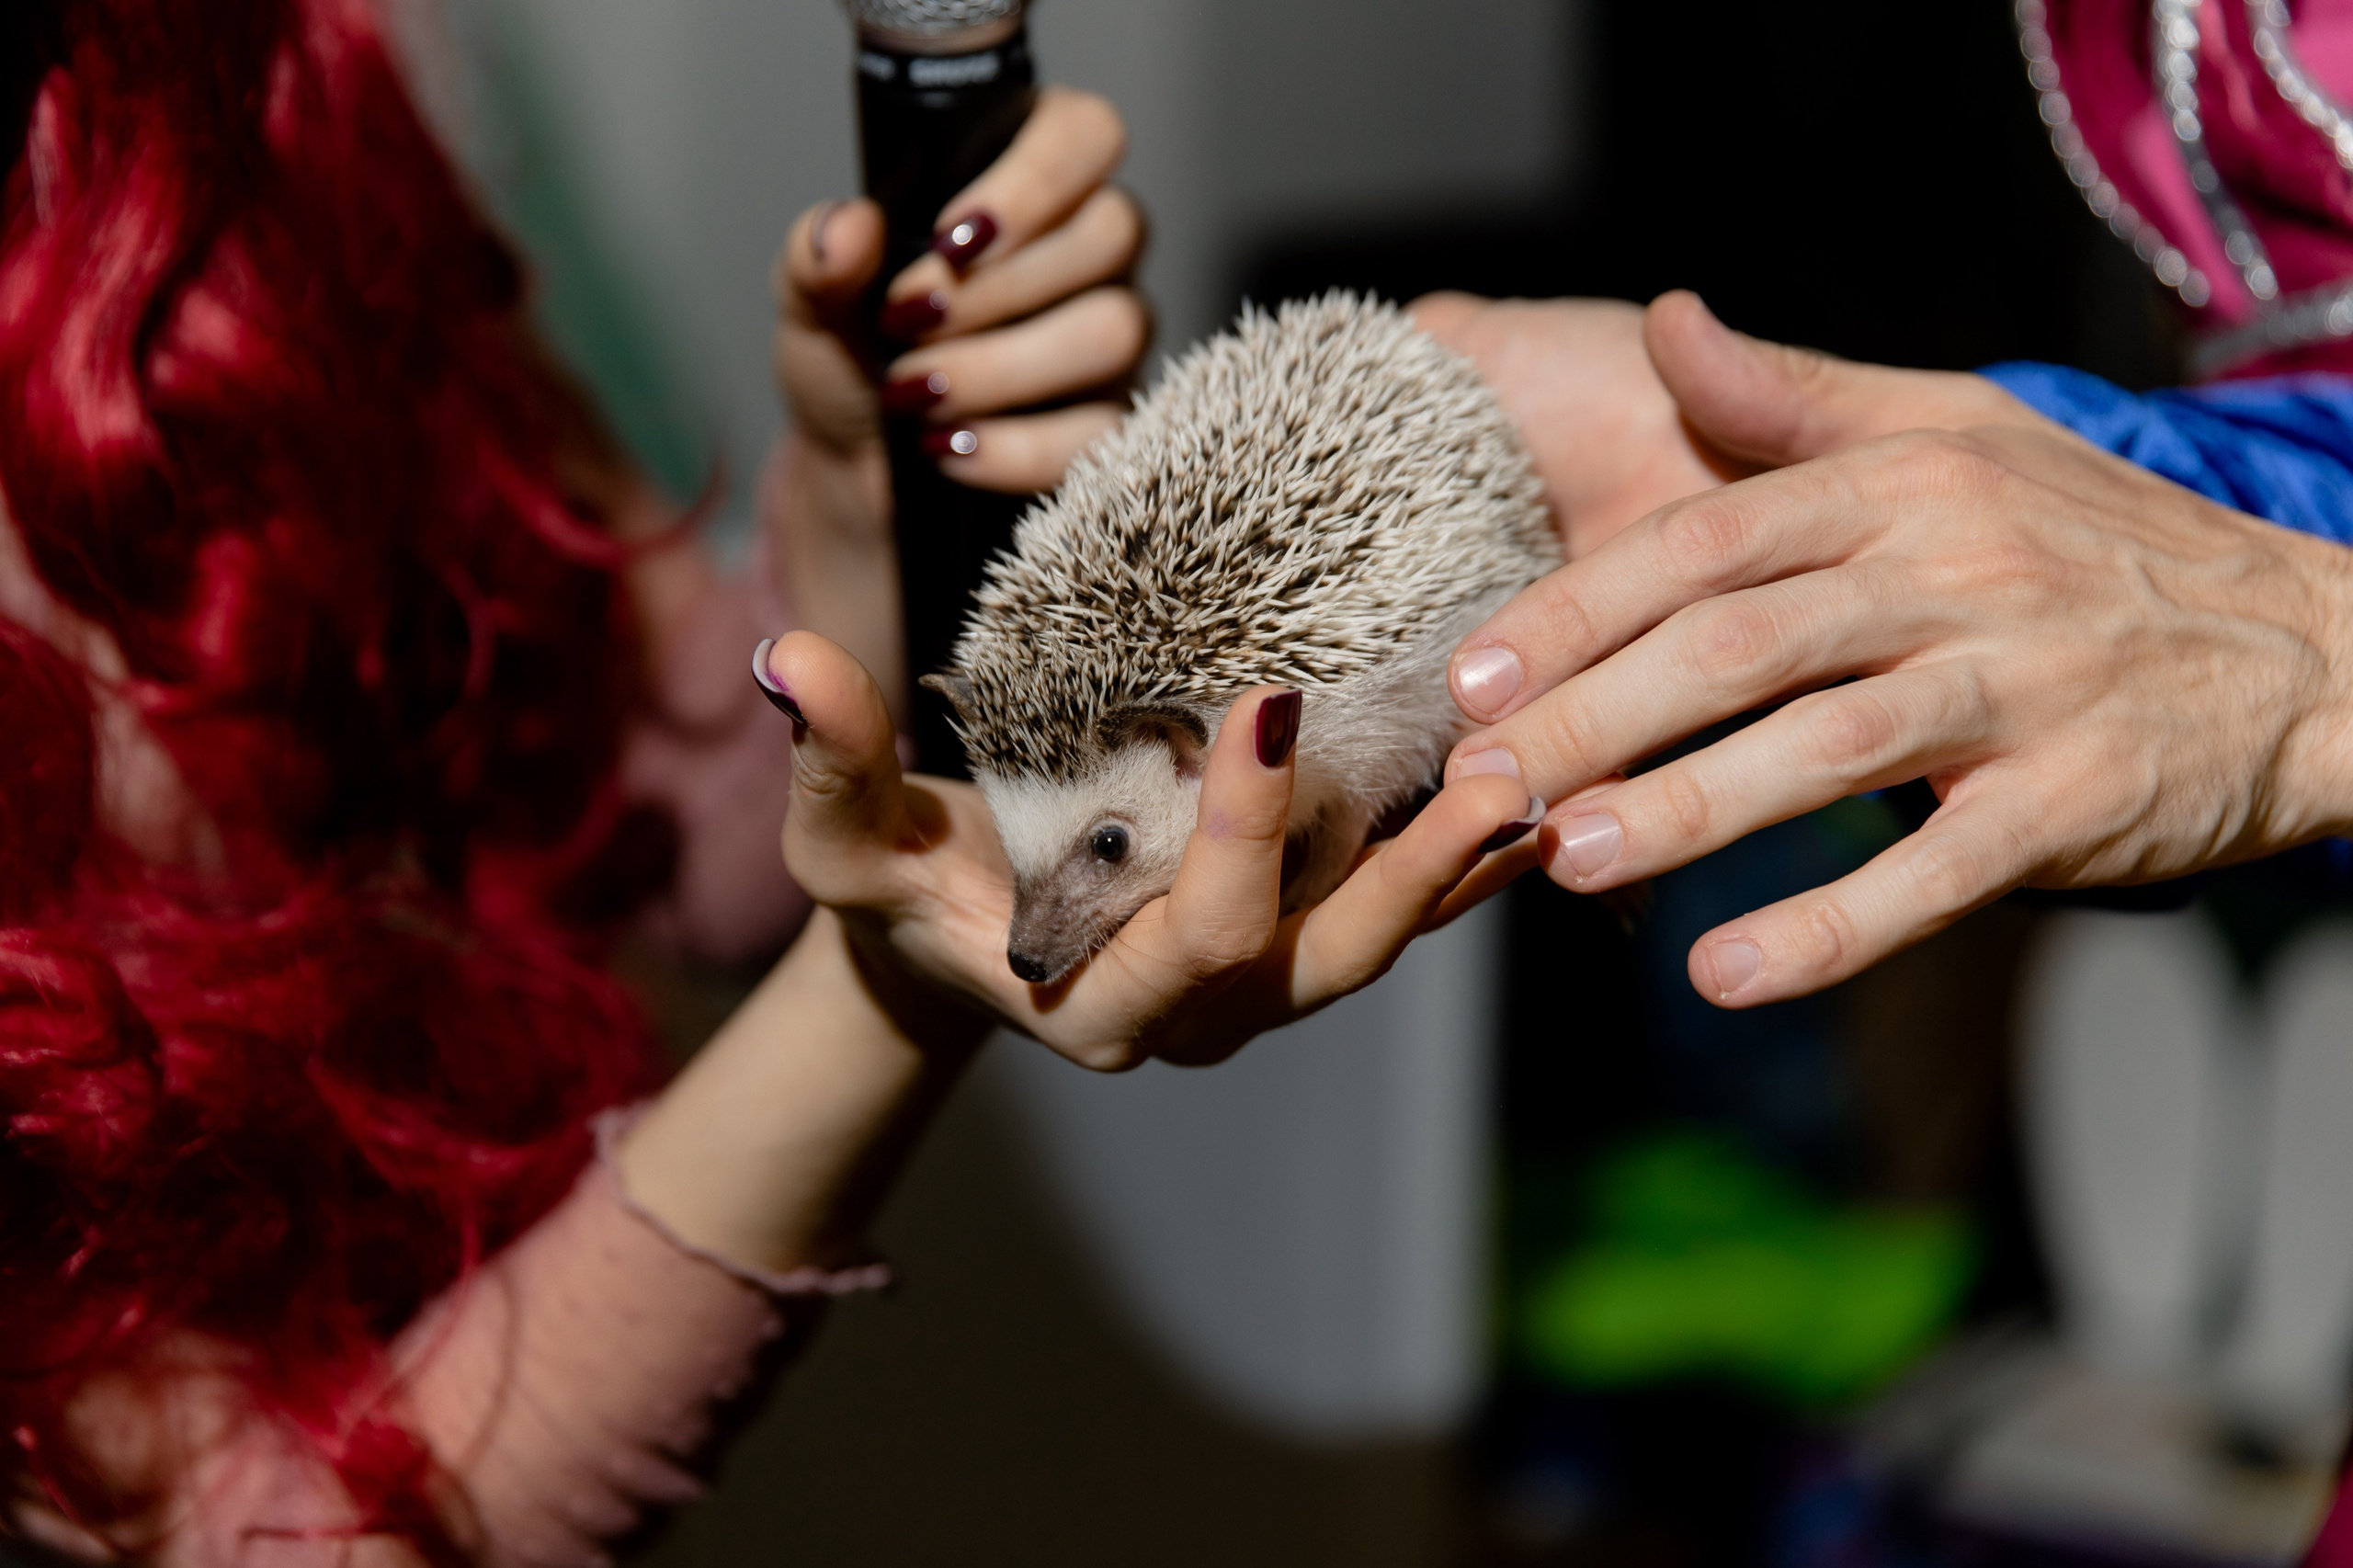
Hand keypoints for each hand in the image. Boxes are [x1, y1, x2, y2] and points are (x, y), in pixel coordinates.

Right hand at [764, 632, 1541, 1068]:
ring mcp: (1243, 994)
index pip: (1194, 938)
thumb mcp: (842, 834)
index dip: (1243, 838)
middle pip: (1317, 963)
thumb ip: (828, 759)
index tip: (1268, 700)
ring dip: (1450, 876)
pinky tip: (1514, 805)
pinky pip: (1378, 924)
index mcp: (1089, 1005)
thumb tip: (792, 660)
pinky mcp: (1275, 951)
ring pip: (1367, 951)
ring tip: (1528, 782)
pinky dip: (1446, 874)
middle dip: (1403, 875)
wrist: (942, 932)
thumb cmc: (889, 886)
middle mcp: (1185, 1018)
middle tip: (1484, 770)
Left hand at [766, 88, 1147, 709]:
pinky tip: (949, 449)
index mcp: (1026, 183)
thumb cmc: (852, 361)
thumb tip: (848, 229)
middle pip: (1109, 234)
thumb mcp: (814, 303)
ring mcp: (1111, 335)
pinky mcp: (1109, 422)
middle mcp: (1090, 249)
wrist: (857, 472)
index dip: (1036, 180)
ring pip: (1112, 329)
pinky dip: (1017, 446)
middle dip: (996, 289)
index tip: (953, 236)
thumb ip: (819, 256)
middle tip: (905, 324)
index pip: (1084, 135)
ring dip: (1003, 366)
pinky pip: (1100, 430)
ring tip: (916, 393)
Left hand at [1442, 293, 2352, 1007]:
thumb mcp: (1957, 431)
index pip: (1706, 543)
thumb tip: (1668, 325)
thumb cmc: (2093, 539)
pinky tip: (1725, 972)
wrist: (2312, 642)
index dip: (1576, 612)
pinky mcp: (2076, 798)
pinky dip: (1832, 925)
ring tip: (1565, 861)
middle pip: (1742, 644)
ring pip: (1828, 748)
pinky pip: (1941, 869)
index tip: (1470, 679)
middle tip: (1481, 784)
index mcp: (1903, 483)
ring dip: (1688, 810)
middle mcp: (1956, 571)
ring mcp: (2022, 687)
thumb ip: (1796, 399)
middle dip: (1595, 717)